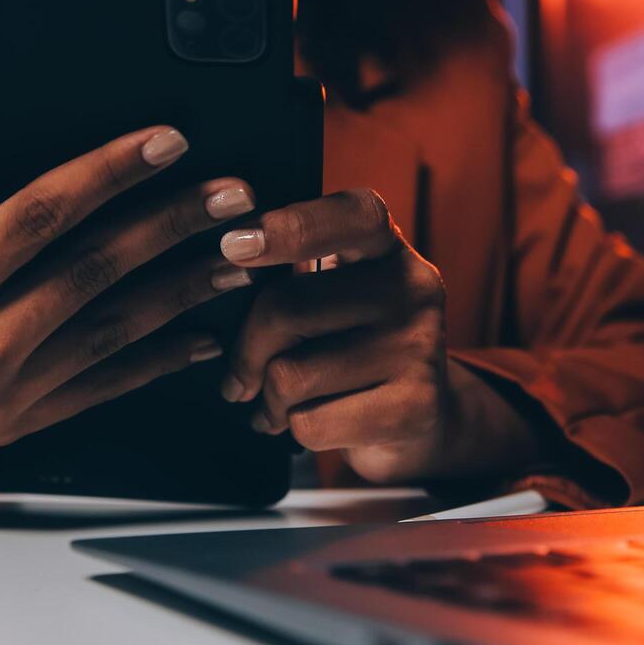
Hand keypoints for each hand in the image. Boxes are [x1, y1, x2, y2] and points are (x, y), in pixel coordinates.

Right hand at [0, 62, 256, 481]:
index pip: (38, 217)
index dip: (108, 174)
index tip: (167, 140)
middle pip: (95, 272)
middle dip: (172, 227)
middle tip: (236, 194)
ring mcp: (3, 392)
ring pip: (112, 333)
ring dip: (182, 292)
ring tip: (240, 257)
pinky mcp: (16, 423)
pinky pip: (101, 389)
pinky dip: (155, 363)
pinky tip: (201, 338)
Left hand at [218, 188, 539, 483]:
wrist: (422, 415)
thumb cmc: (351, 344)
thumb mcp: (331, 293)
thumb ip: (289, 273)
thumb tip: (221, 268)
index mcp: (387, 247)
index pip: (352, 216)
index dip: (292, 226)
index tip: (231, 246)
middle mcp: (413, 288)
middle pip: (289, 308)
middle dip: (246, 351)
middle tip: (240, 377)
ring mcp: (420, 348)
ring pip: (290, 375)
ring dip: (268, 400)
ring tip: (276, 404)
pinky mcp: (416, 407)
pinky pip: (310, 422)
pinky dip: (291, 428)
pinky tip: (302, 423)